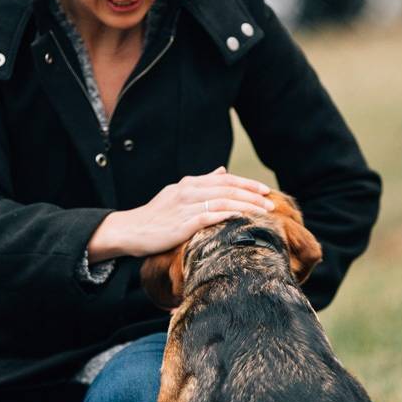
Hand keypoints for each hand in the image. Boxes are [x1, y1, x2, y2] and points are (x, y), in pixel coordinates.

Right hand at [90, 166, 273, 259]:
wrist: (130, 230)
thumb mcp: (177, 194)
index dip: (247, 183)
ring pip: (223, 201)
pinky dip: (229, 216)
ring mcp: (185, 207)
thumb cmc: (156, 216)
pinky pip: (210, 217)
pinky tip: (243, 219)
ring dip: (246, 206)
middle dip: (252, 195)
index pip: (225, 180)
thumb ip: (202, 182)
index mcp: (189, 183)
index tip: (264, 189)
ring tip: (264, 213)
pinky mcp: (182, 223)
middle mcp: (189, 191)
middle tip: (270, 202)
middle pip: (228, 189)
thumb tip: (223, 171)